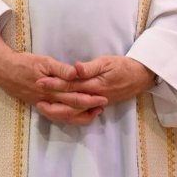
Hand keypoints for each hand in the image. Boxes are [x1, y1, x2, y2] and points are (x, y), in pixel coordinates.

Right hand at [0, 26, 107, 125]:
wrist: (3, 70)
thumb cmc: (24, 63)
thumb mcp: (43, 61)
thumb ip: (60, 68)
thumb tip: (75, 73)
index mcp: (51, 88)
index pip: (74, 95)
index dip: (89, 98)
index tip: (103, 96)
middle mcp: (48, 99)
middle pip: (72, 107)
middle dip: (89, 107)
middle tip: (104, 104)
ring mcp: (43, 103)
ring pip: (64, 115)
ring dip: (80, 115)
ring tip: (94, 112)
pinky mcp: (38, 104)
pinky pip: (56, 115)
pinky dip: (67, 117)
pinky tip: (76, 115)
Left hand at [38, 56, 155, 105]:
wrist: (140, 77)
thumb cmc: (124, 66)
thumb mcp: (107, 62)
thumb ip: (90, 67)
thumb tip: (75, 69)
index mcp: (94, 85)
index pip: (70, 85)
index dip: (54, 83)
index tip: (40, 81)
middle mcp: (93, 97)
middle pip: (69, 102)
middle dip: (51, 99)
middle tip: (35, 96)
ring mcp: (95, 103)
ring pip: (74, 111)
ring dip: (58, 109)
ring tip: (43, 106)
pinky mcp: (97, 105)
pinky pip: (81, 113)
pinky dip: (69, 114)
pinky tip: (60, 111)